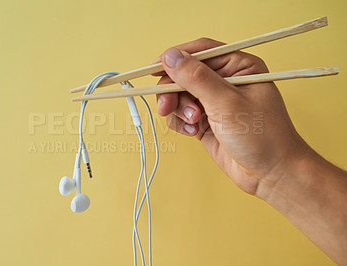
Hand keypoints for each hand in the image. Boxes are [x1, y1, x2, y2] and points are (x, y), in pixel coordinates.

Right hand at [154, 38, 307, 194]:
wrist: (270, 174)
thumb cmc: (261, 137)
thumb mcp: (226, 103)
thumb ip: (196, 79)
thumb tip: (170, 57)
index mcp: (239, 67)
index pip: (200, 51)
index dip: (175, 57)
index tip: (153, 68)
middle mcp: (225, 81)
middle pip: (185, 74)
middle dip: (174, 90)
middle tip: (167, 107)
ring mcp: (214, 102)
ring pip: (180, 95)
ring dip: (179, 109)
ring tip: (193, 124)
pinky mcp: (206, 121)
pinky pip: (181, 114)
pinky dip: (180, 123)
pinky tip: (192, 132)